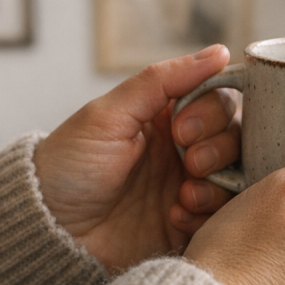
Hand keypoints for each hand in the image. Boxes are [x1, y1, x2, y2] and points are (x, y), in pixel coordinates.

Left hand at [33, 45, 240, 271]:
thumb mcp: (109, 115)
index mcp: (167, 116)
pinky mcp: (187, 224)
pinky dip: (206, 215)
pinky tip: (175, 217)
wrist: (48, 233)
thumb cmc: (69, 166)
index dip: (212, 112)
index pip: (219, 100)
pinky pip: (222, 216)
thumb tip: (220, 52)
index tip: (181, 129)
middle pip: (236, 137)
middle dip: (218, 149)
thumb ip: (163, 80)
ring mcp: (188, 187)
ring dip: (217, 184)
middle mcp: (184, 149)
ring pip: (236, 177)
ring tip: (184, 195)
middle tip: (189, 163)